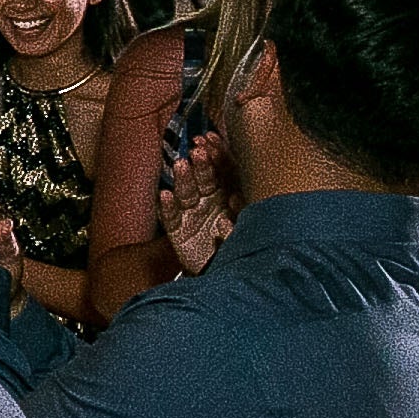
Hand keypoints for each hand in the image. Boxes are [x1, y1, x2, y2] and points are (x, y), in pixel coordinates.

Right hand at [160, 135, 236, 276]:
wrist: (230, 277)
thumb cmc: (245, 248)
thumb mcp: (253, 226)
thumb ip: (244, 212)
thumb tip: (235, 199)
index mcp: (229, 196)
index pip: (223, 172)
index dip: (218, 156)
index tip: (212, 140)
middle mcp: (209, 202)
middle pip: (204, 179)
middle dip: (201, 164)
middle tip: (198, 151)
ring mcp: (192, 216)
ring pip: (185, 193)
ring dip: (182, 178)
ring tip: (180, 165)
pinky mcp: (178, 232)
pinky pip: (171, 217)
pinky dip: (167, 206)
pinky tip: (166, 195)